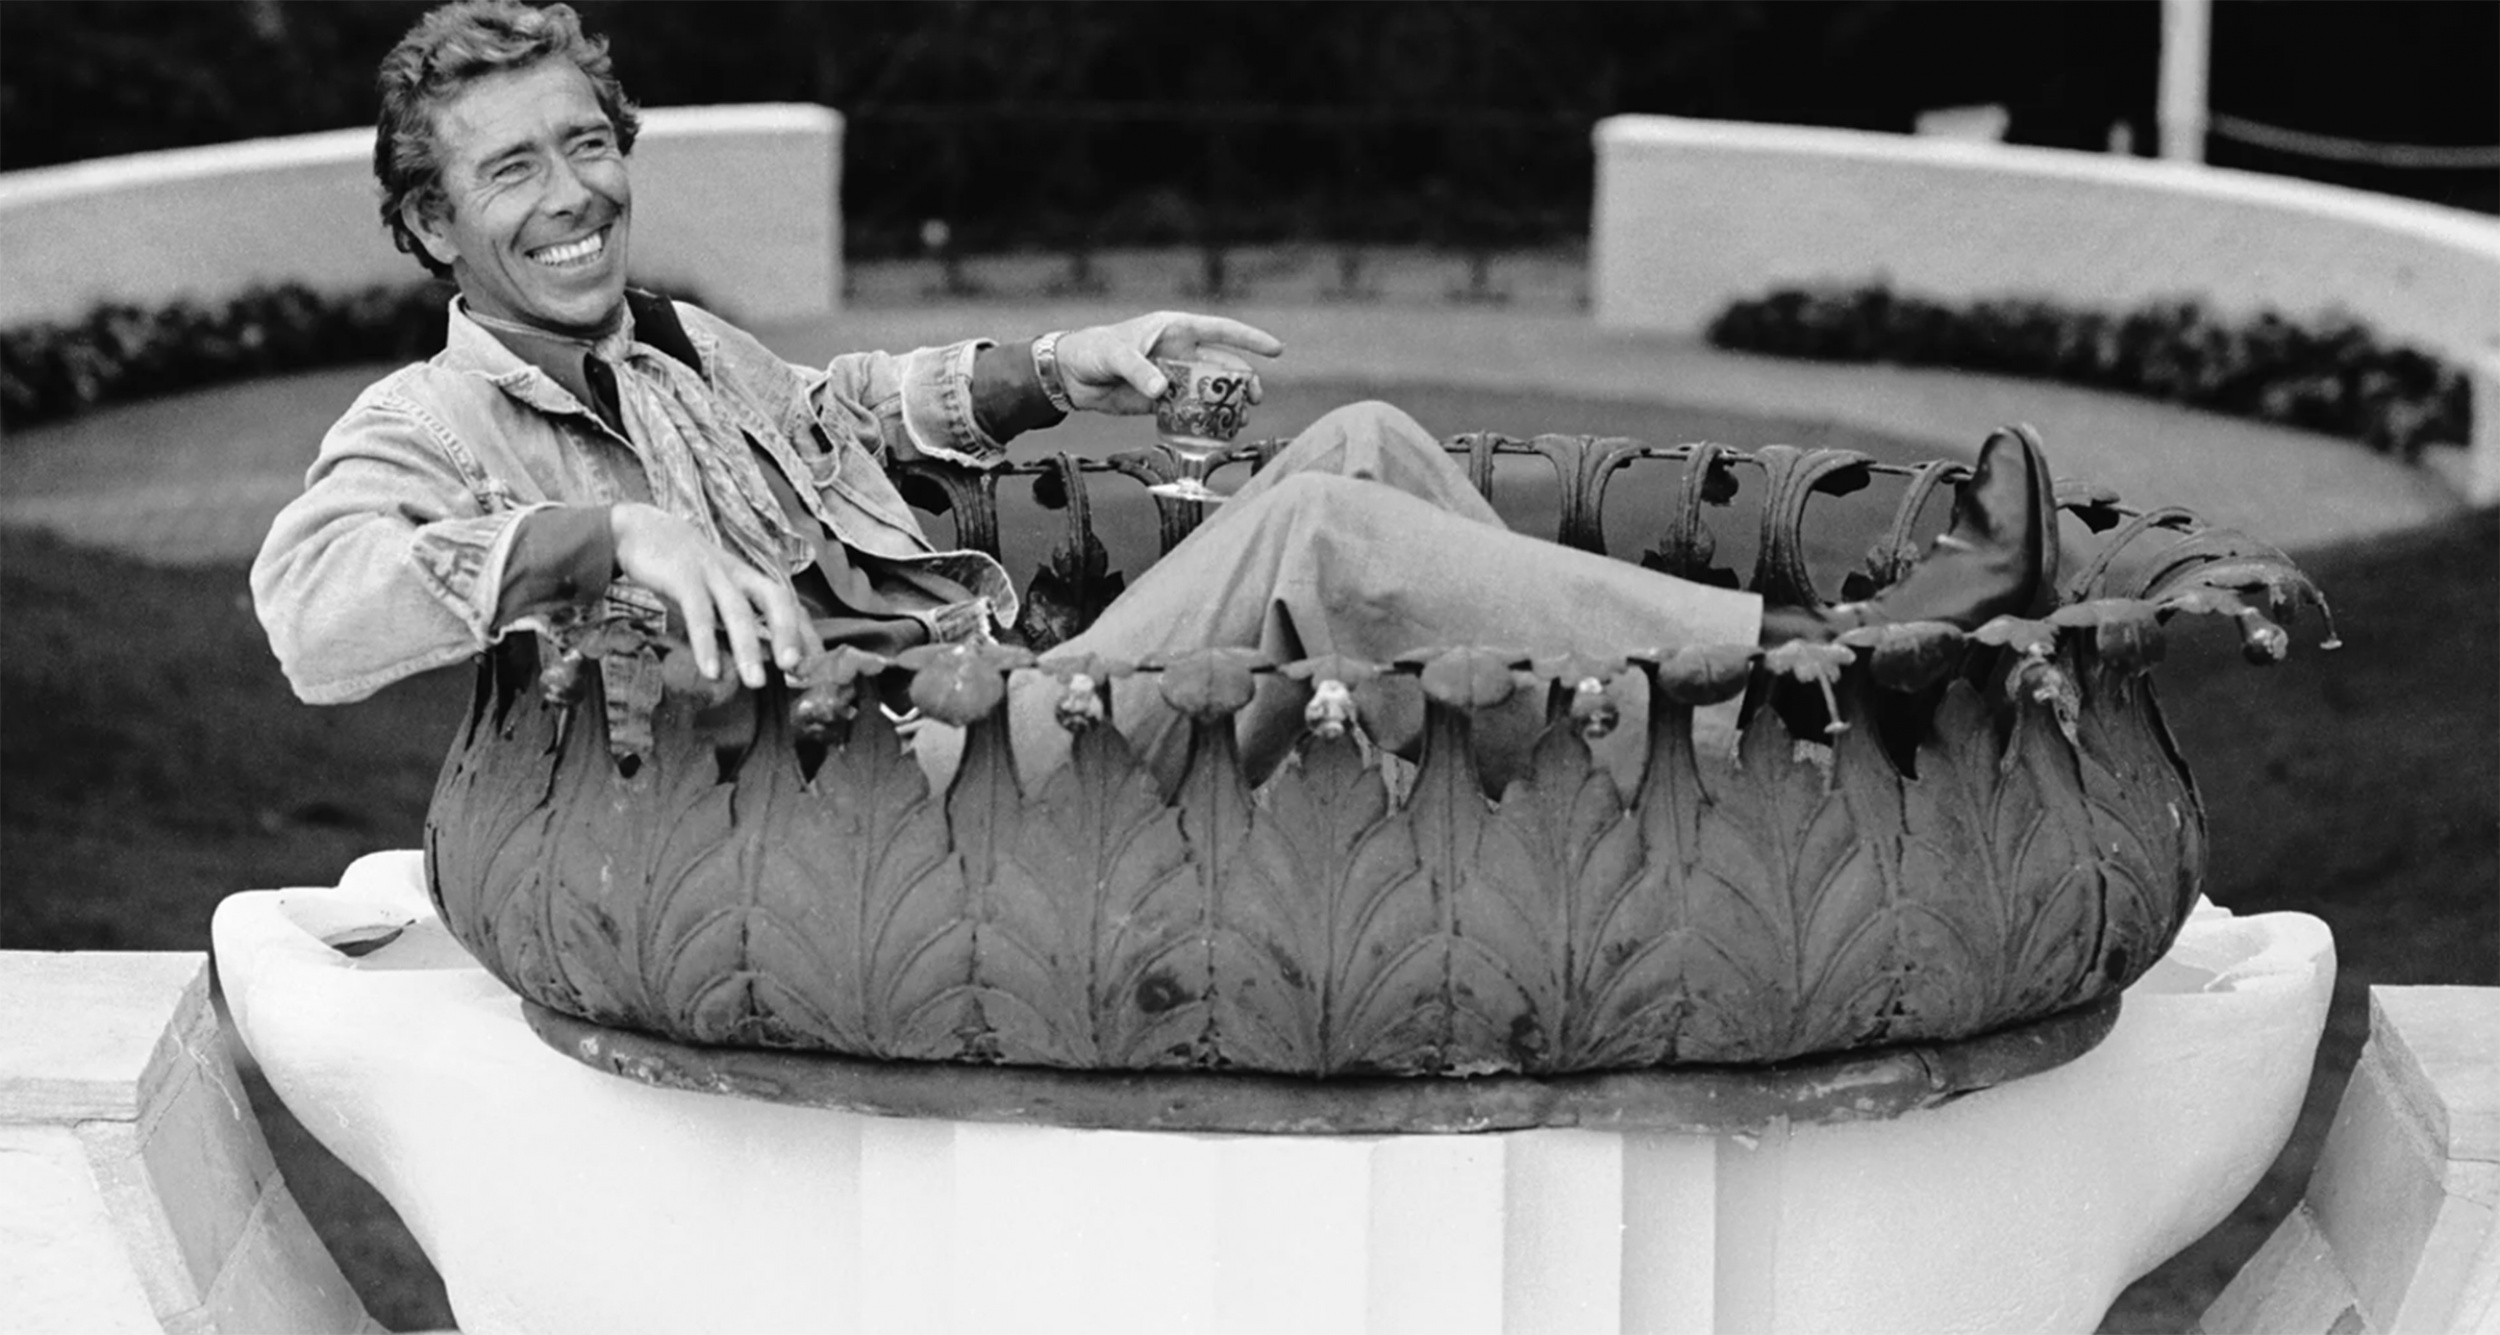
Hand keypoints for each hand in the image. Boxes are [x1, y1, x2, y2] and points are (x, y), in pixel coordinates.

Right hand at [608, 503, 814, 687]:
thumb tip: (751, 659)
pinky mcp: (682, 576)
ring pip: (738, 610)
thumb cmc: (681, 571)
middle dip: (789, 634)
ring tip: (756, 683)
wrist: (639, 530)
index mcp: (748, 578)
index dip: (803, 634)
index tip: (813, 667)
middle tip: (796, 669)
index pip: (788, 604)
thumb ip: (731, 619)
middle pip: (775, 598)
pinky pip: (698, 612)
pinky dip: (706, 642)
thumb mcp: (712, 592)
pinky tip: (711, 670)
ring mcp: (711, 573)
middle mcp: (737, 574)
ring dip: (749, 648)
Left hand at [1052, 311, 1282, 414]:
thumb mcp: (1116, 354)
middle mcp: (1180, 352)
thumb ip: (1139, 370)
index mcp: (1175, 329)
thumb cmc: (1093, 350)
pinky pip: (1189, 411)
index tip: (1277, 350)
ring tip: (1240, 421)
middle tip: (1255, 400)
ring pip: (1209, 391)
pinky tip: (1215, 433)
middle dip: (1243, 382)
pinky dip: (1203, 421)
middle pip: (1222, 366)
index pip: (1221, 331)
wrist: (1070, 375)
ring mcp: (1173, 377)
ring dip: (1226, 405)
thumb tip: (1163, 391)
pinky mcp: (1162, 400)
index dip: (1250, 339)